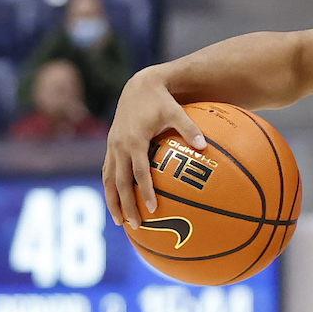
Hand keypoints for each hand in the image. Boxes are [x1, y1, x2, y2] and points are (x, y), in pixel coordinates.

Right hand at [103, 69, 206, 228]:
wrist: (139, 85)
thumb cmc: (161, 100)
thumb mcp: (176, 111)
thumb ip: (189, 129)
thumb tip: (205, 146)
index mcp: (134, 141)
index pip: (139, 173)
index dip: (145, 192)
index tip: (153, 208)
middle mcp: (119, 146)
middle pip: (120, 182)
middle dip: (126, 205)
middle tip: (135, 225)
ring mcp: (113, 146)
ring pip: (108, 179)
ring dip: (112, 201)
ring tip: (118, 221)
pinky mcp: (111, 145)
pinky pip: (107, 170)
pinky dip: (110, 187)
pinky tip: (115, 200)